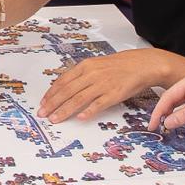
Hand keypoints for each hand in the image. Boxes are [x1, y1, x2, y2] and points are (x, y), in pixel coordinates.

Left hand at [39, 49, 175, 122]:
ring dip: (65, 110)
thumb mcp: (97, 65)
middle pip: (67, 91)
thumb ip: (82, 75)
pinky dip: (88, 111)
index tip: (42, 103)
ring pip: (79, 99)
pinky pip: (98, 104)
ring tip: (55, 119)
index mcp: (86, 66)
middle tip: (42, 114)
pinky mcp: (114, 94)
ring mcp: (103, 84)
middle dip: (52, 104)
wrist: (143, 64)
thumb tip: (65, 87)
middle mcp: (92, 74)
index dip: (51, 93)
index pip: (63, 81)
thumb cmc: (119, 66)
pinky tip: (80, 118)